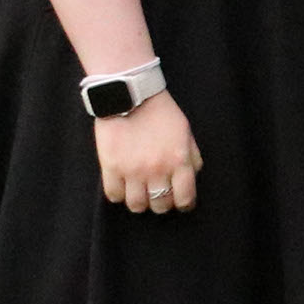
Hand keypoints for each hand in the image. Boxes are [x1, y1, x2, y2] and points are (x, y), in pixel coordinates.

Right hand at [93, 93, 200, 213]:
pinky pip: (113, 196)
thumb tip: (192, 177)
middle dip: (162, 204)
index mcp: (179, 160)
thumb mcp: (186, 133)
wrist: (131, 97)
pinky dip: (119, 195)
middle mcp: (157, 170)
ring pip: (136, 205)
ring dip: (140, 203)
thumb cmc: (161, 113)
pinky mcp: (111, 168)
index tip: (181, 204)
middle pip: (160, 205)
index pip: (185, 197)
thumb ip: (192, 157)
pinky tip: (123, 187)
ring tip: (140, 193)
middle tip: (159, 196)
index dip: (184, 204)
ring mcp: (132, 171)